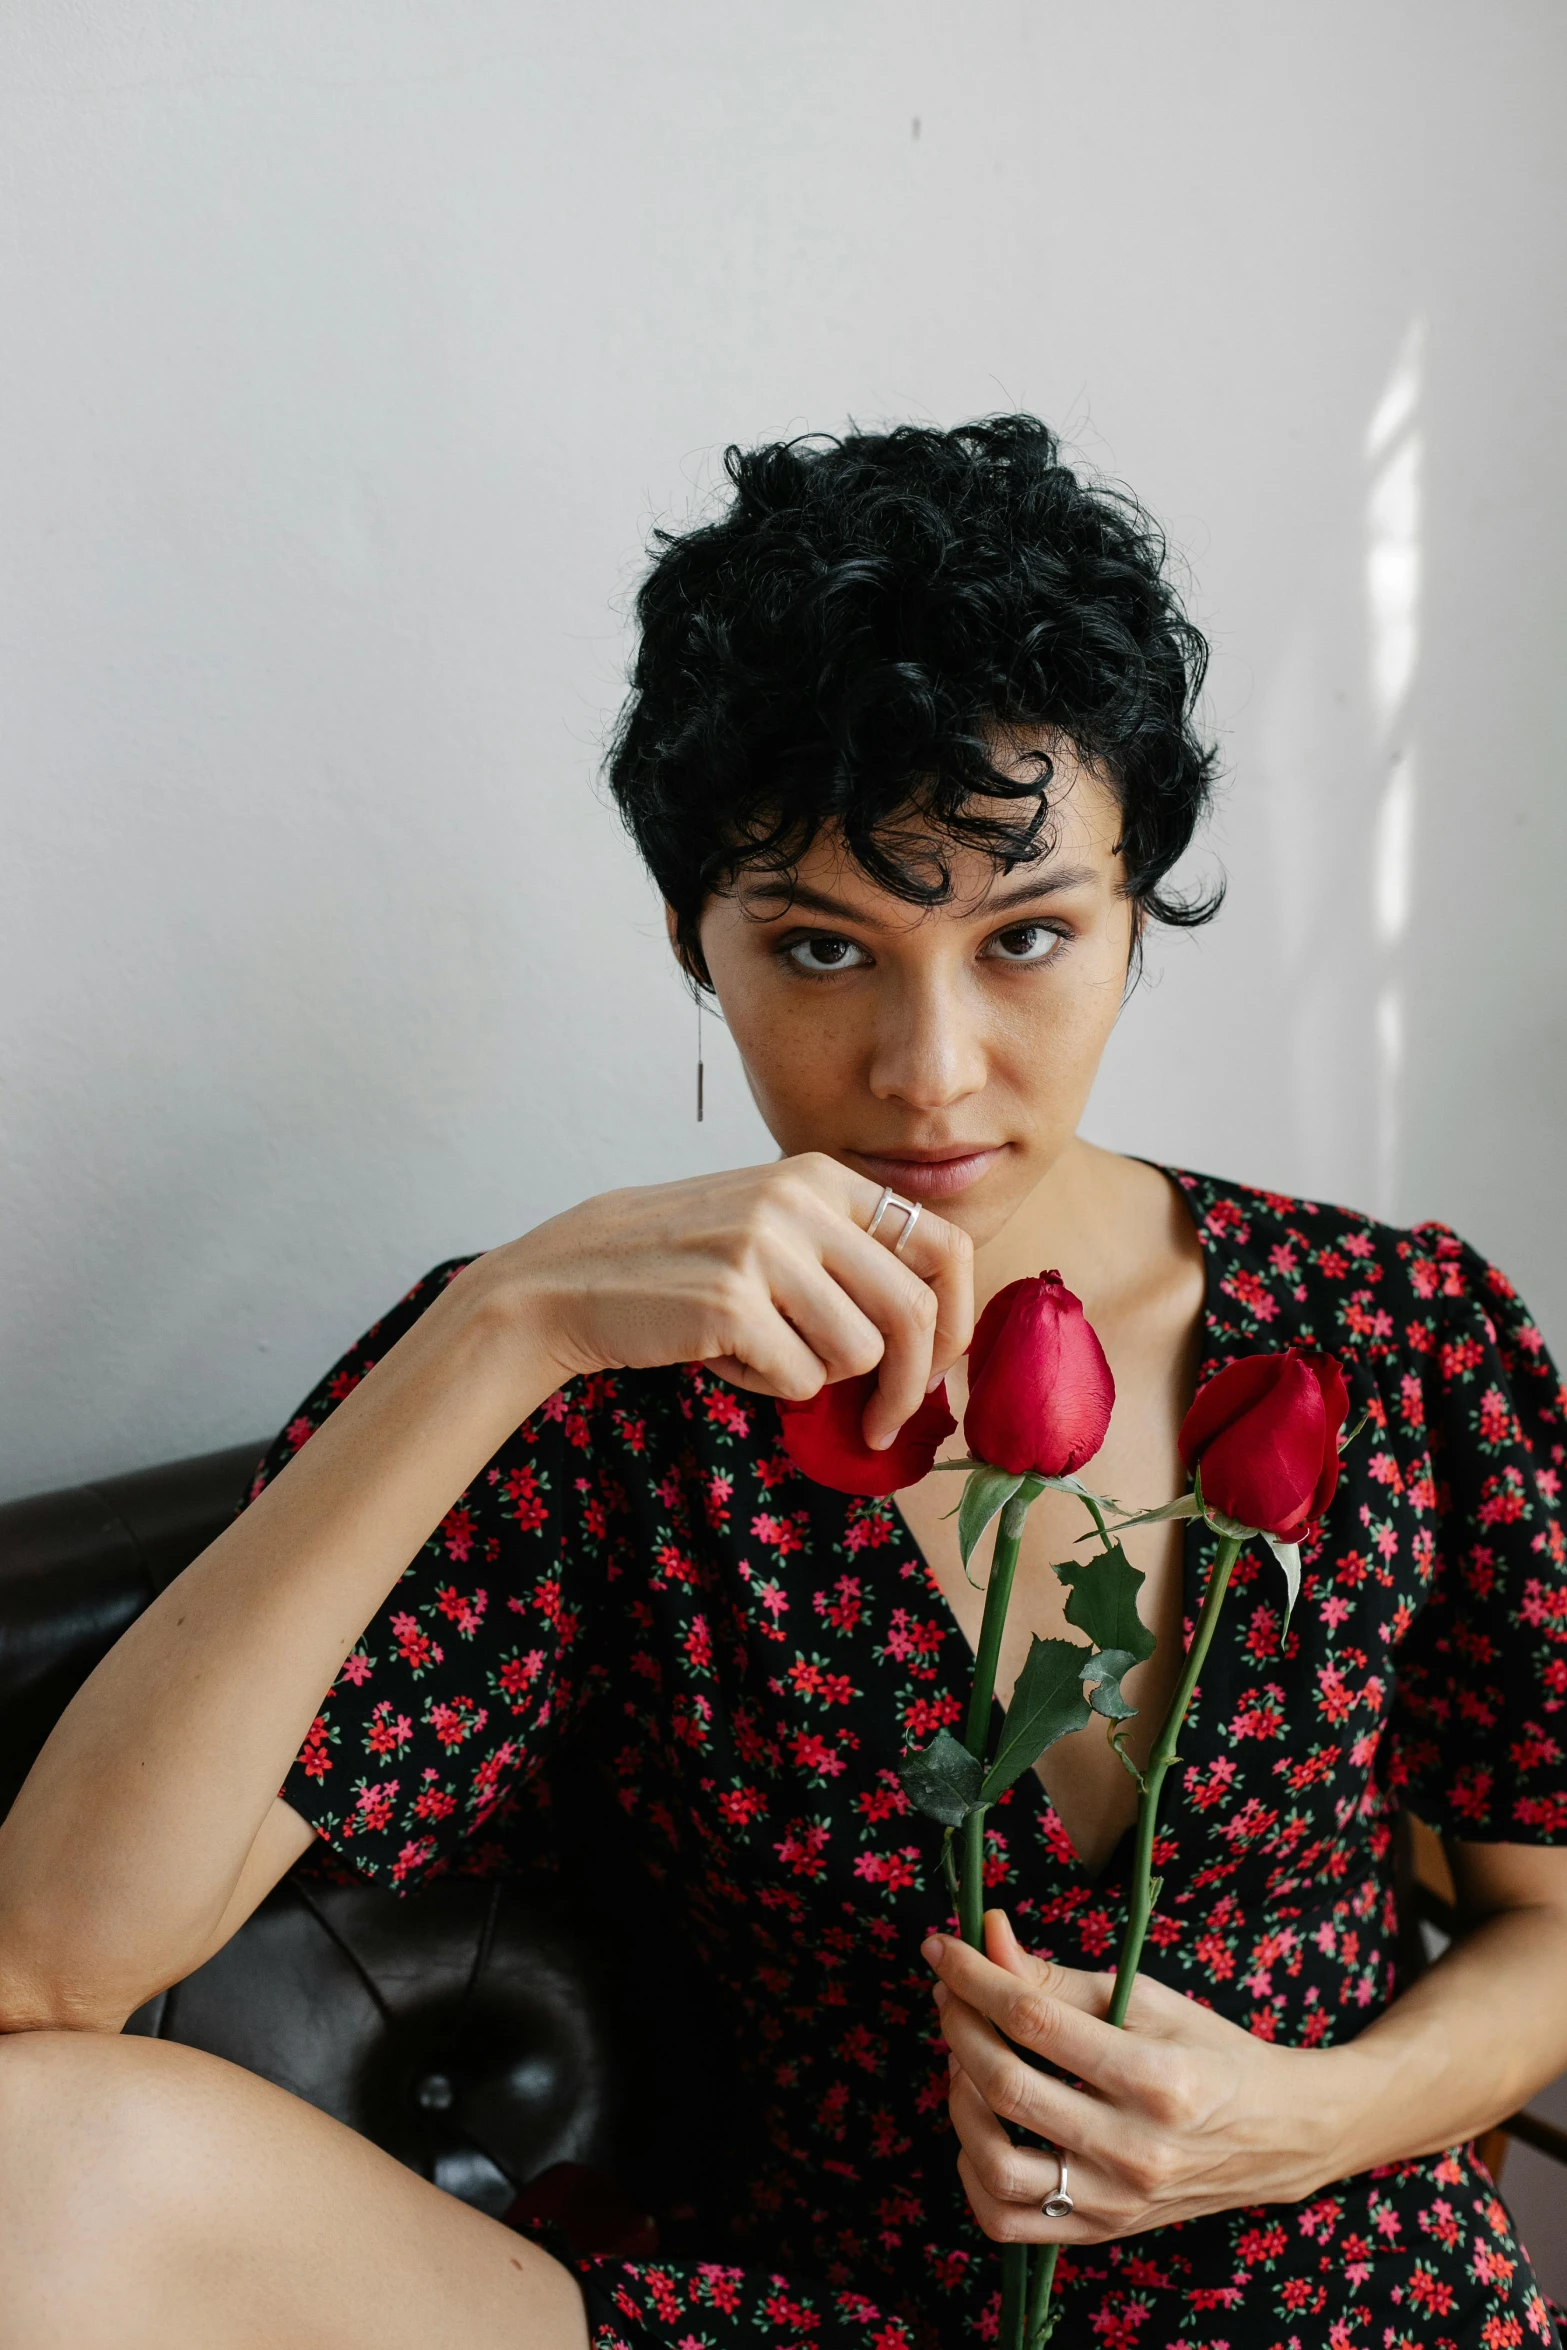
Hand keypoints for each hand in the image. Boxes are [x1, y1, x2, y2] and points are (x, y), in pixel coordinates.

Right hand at [470, 1154, 973, 1448]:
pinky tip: (722, 1357)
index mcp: (822, 1176)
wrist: (567, 1278)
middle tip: (883, 1424)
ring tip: (757, 1351)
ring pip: (858, 1354)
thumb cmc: (679, 1264)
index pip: (942, 1244)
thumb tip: (937, 1336)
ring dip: (815, 1377)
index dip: (956, 1317)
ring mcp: (765, 1248)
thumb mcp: (770, 1226)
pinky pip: (799, 1379)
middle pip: (912, 1312)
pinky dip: (767, 1386)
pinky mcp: (732, 1302)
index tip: (939, 1365)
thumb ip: (845, 1256)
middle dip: (911, 1385)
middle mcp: (801, 1200)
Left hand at [923, 1912, 1351, 2243]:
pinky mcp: (1102, 2232)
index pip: (1036, 2022)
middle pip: (1008, 2087)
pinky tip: (982, 2124)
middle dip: (959, 2027)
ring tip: (966, 2060)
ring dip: (959, 2101)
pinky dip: (974, 2172)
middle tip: (950, 1993)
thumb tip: (987, 1938)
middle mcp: (1135, 2149)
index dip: (977, 1977)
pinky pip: (1008, 2220)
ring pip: (997, 2165)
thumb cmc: (1212, 2055)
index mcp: (1157, 2078)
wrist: (1278, 2135)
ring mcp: (1116, 2201)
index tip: (943, 1948)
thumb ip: (1060, 1979)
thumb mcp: (1148, 2000)